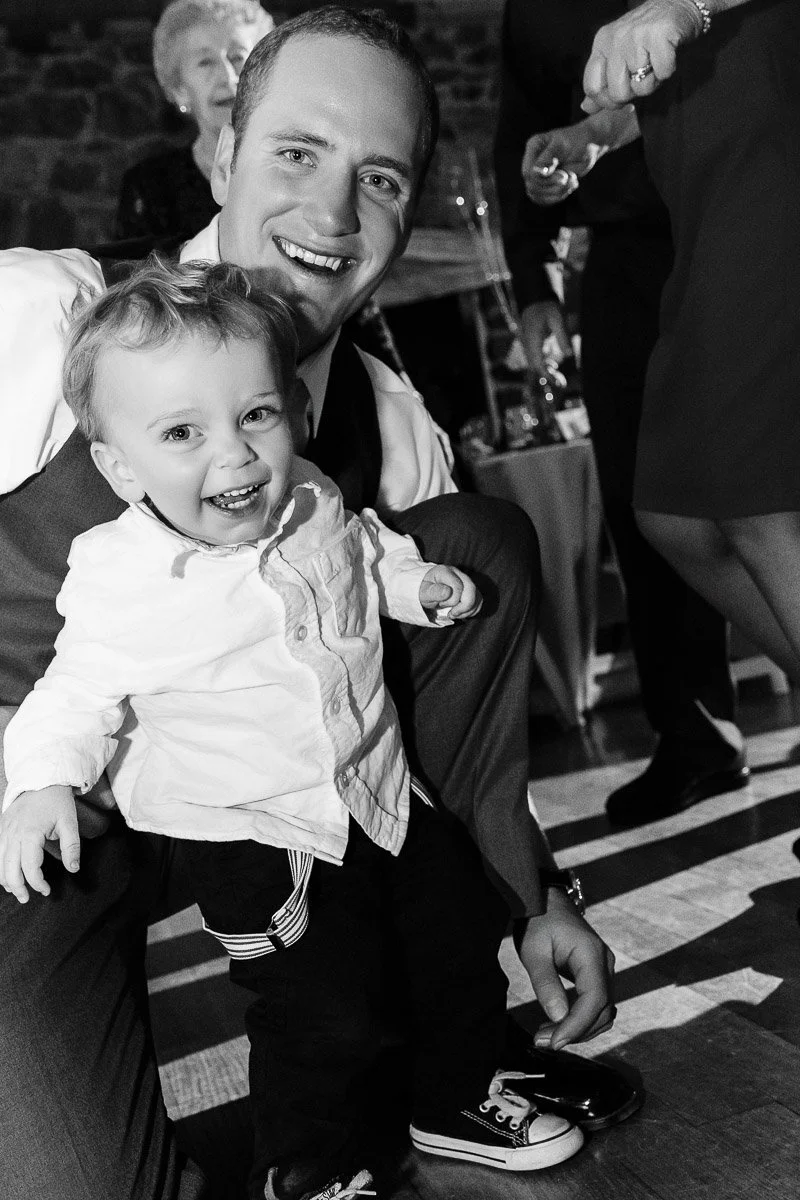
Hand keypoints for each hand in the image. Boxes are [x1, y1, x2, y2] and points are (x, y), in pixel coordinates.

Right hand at [0, 785, 79, 902]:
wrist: (41, 779)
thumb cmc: (57, 801)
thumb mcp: (69, 822)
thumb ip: (71, 846)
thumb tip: (73, 869)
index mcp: (30, 834)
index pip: (30, 868)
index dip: (37, 883)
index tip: (47, 891)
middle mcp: (13, 834)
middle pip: (9, 870)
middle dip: (17, 888)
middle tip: (27, 898)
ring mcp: (4, 832)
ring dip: (6, 880)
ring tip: (17, 890)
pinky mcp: (1, 829)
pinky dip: (0, 867)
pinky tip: (8, 874)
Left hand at [419, 565, 482, 618]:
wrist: (426, 590)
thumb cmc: (424, 591)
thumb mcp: (423, 593)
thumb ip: (434, 592)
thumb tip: (448, 592)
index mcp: (445, 572)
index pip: (458, 587)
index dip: (451, 601)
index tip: (440, 604)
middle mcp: (458, 573)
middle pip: (472, 589)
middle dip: (463, 607)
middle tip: (451, 614)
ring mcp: (465, 580)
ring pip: (477, 596)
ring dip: (468, 610)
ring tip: (454, 614)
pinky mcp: (470, 589)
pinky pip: (478, 601)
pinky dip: (471, 611)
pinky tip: (460, 613)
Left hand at [515, 889, 615, 1050]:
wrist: (544, 900)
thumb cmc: (538, 921)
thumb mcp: (533, 951)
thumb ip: (546, 984)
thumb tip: (558, 1018)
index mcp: (591, 954)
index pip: (595, 1000)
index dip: (577, 1025)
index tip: (554, 1042)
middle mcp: (604, 963)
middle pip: (603, 1010)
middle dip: (576, 1031)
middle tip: (543, 1041)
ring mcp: (603, 968)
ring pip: (602, 1011)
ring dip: (579, 1029)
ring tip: (546, 1036)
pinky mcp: (596, 973)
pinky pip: (596, 1003)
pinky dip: (580, 1019)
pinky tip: (556, 1024)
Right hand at [520, 300, 570, 377]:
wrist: (535, 298)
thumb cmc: (547, 307)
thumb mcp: (558, 318)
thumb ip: (563, 336)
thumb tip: (569, 355)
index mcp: (534, 339)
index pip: (538, 363)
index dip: (548, 376)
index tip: (558, 384)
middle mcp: (528, 344)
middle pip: (535, 366)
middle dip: (548, 376)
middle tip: (563, 383)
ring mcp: (528, 343)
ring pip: (534, 363)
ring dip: (546, 370)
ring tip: (560, 377)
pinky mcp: (530, 342)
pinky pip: (535, 357)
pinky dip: (543, 363)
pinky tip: (554, 365)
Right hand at [522, 123, 607, 205]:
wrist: (587, 147)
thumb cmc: (577, 141)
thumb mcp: (563, 146)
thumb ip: (547, 157)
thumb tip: (537, 172)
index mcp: (534, 147)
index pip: (528, 172)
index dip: (543, 179)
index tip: (563, 174)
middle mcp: (531, 161)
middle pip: (532, 186)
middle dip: (553, 185)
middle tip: (570, 176)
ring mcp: (536, 175)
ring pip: (536, 195)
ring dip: (557, 192)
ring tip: (573, 180)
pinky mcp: (542, 186)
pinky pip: (543, 200)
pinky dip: (558, 196)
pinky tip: (570, 186)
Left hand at [582, 0, 704, 112]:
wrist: (678, 4)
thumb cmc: (647, 36)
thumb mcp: (618, 55)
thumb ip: (602, 82)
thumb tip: (587, 107)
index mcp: (601, 44)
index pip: (592, 87)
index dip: (607, 101)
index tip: (621, 97)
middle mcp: (615, 39)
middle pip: (617, 93)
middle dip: (634, 93)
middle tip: (643, 74)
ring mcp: (636, 36)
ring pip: (641, 87)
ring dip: (653, 81)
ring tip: (656, 61)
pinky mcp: (658, 36)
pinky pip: (662, 74)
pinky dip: (668, 71)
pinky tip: (667, 54)